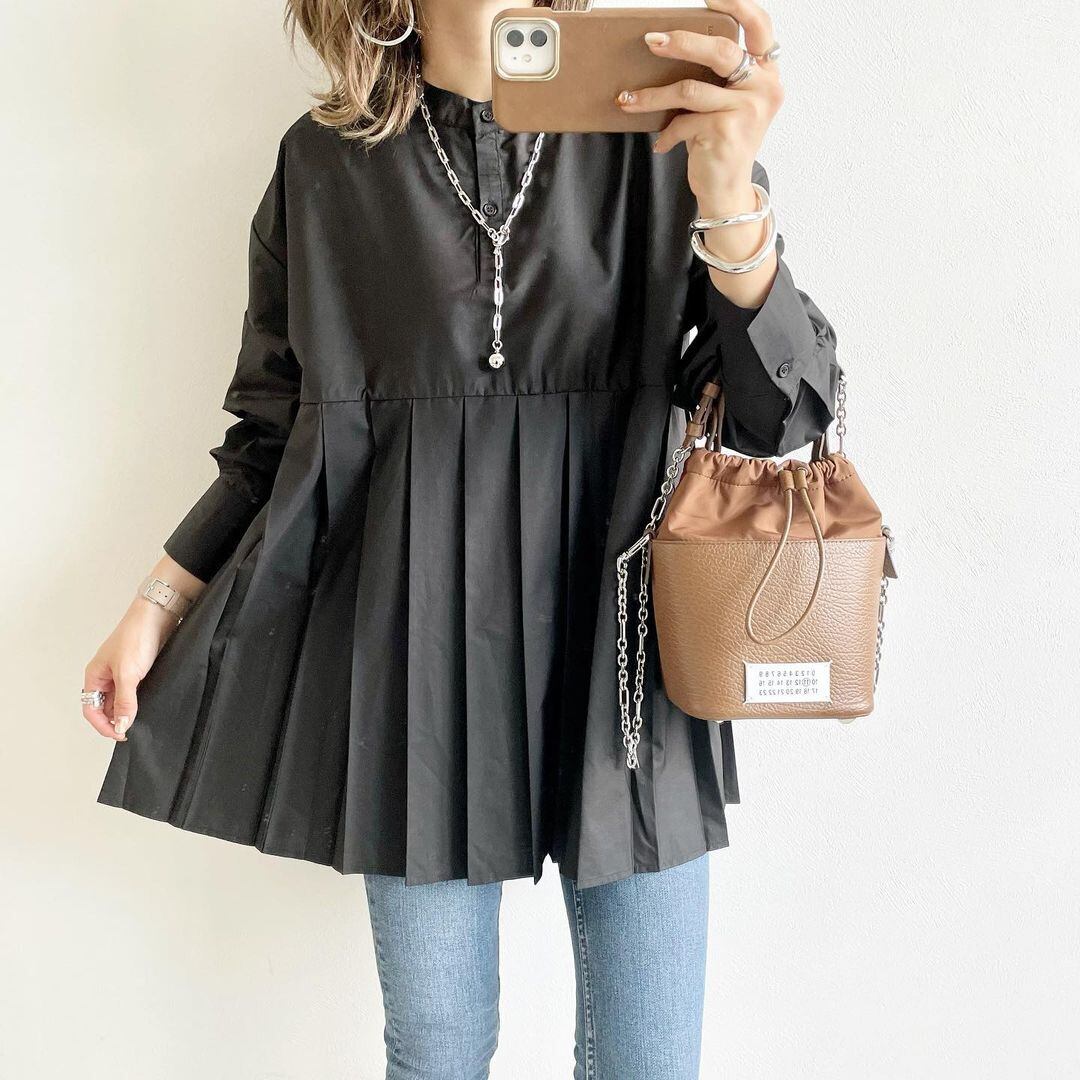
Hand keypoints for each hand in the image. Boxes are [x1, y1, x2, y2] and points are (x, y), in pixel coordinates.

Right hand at [82, 597, 179, 740]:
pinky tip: (147, 706)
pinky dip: (137, 702)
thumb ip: (124, 701)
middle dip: (115, 721)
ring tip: (139, 721)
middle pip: (103, 708)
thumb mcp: (128, 673)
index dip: (103, 725)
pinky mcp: (138, 671)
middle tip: (131, 731)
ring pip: (119, 701)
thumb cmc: (136, 637)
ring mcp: (121, 673)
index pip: (90, 710)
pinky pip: (132, 693)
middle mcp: (105, 676)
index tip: (120, 734)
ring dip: (126, 712)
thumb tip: (121, 725)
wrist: (157, 616)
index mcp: (94, 676)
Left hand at [615, 0, 782, 210]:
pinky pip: (683, 121)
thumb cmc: (722, 141)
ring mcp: (747, 110)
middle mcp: (764, 88)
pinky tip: (660, 144)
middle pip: (721, 52)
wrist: (727, 191)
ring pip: (690, 89)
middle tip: (651, 40)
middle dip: (682, 42)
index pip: (760, 27)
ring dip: (652, 96)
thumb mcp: (727, 103)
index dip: (737, 5)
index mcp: (768, 73)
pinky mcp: (725, 132)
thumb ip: (717, 75)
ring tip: (627, 99)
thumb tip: (670, 44)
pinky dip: (667, 133)